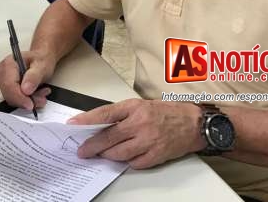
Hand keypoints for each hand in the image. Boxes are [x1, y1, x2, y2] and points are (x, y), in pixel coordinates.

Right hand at [0, 50, 54, 109]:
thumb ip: (34, 76)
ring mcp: (4, 81)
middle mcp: (3, 73)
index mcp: (9, 64)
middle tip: (41, 99)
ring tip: (42, 94)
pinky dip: (26, 101)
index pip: (9, 85)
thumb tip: (26, 89)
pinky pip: (14, 100)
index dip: (19, 97)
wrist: (41, 59)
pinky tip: (37, 95)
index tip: (30, 104)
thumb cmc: (40, 59)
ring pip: (12, 99)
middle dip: (25, 100)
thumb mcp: (42, 66)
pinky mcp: (8, 89)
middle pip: (8, 94)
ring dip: (28, 101)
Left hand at [68, 99, 205, 168]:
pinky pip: (134, 163)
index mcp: (135, 107)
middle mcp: (140, 123)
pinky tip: (126, 157)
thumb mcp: (142, 105)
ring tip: (102, 154)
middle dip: (92, 146)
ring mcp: (148, 140)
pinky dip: (127, 161)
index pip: (105, 114)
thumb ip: (122, 114)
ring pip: (119, 153)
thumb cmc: (168, 112)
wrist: (194, 123)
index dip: (86, 120)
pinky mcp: (156, 155)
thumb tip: (99, 124)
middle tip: (82, 151)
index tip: (73, 124)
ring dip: (108, 155)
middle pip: (109, 137)